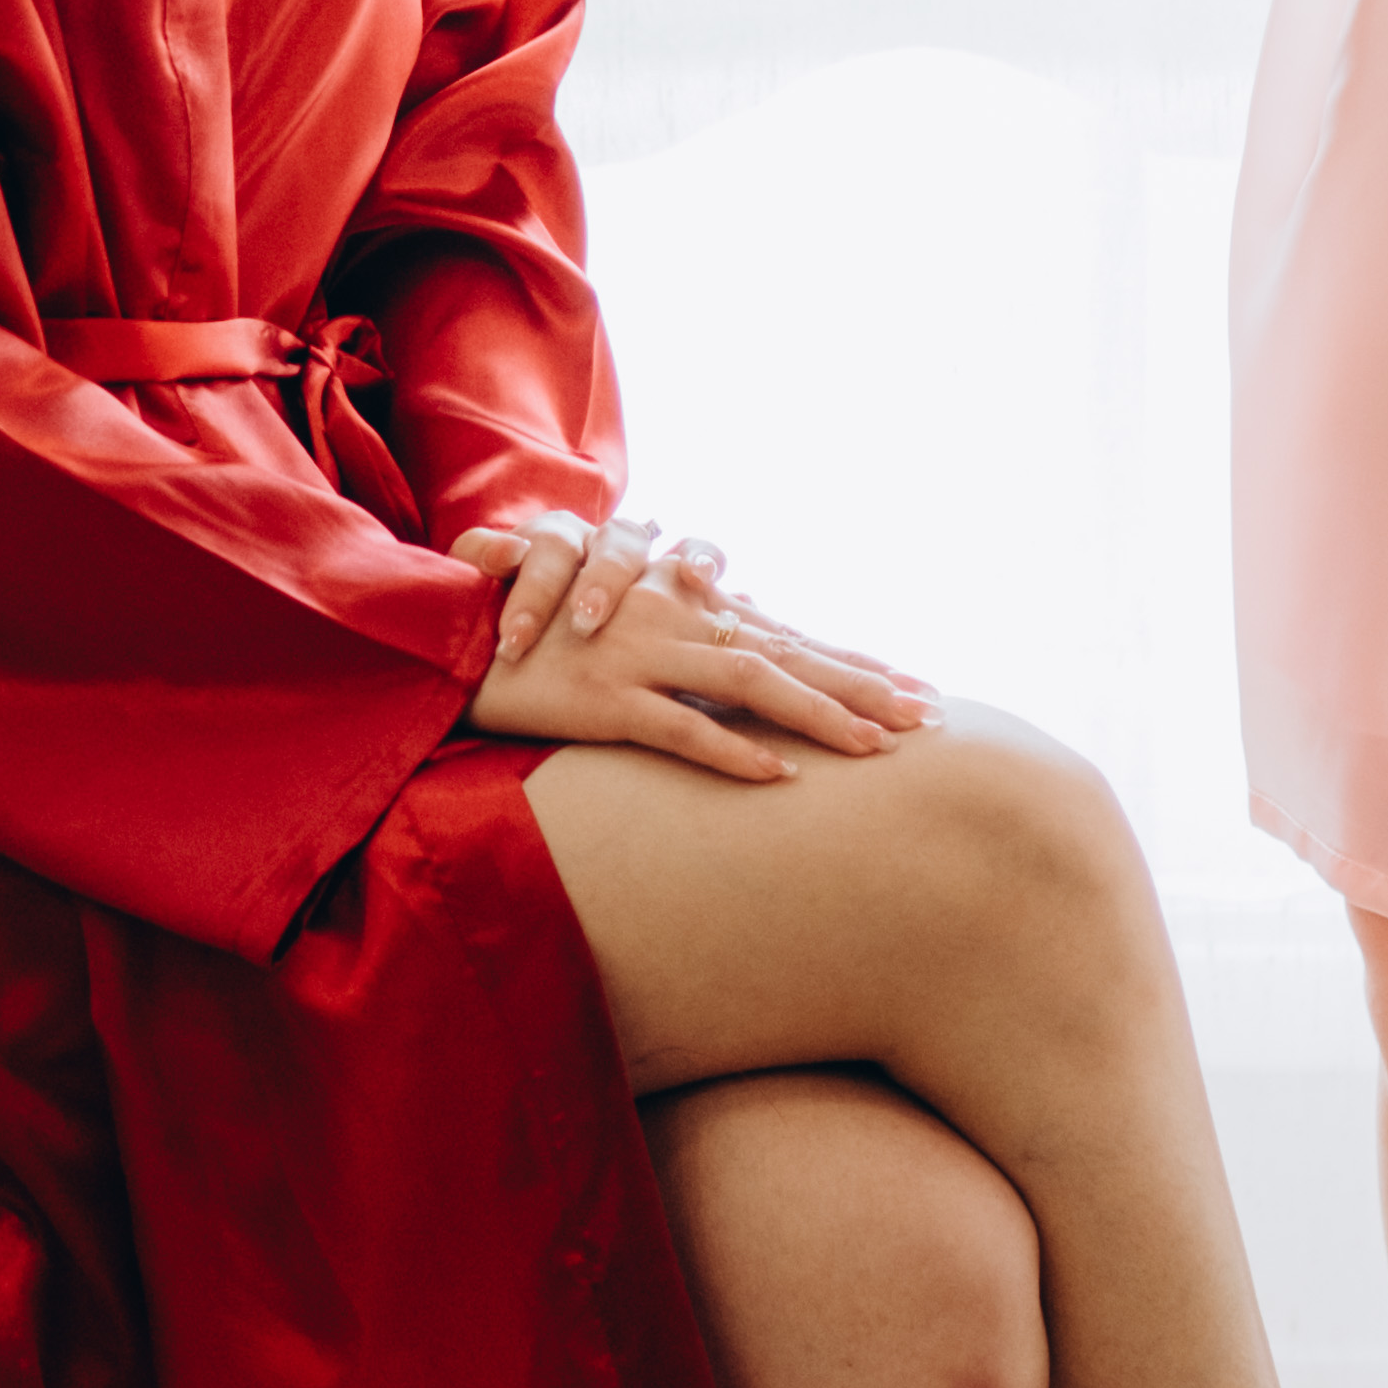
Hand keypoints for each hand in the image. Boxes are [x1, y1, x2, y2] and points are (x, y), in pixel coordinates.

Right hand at [453, 510, 933, 785]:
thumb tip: (748, 643)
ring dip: (818, 714)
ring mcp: (645, 659)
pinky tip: (779, 774)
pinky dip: (731, 750)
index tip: (914, 686)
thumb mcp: (625, 627)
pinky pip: (679, 728)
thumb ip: (687, 631)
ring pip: (751, 684)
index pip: (789, 637)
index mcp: (687, 612)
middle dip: (862, 686)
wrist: (459, 635)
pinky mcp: (606, 697)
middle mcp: (678, 626)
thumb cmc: (545, 637)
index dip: (852, 661)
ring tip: (875, 747)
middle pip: (789, 655)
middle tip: (927, 717)